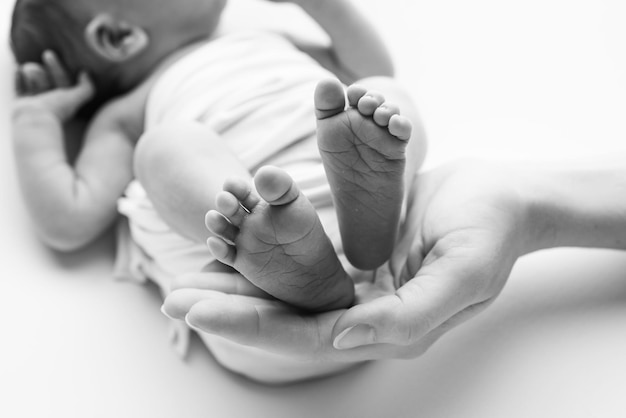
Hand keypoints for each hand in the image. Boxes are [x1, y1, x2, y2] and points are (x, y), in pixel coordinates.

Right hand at [14, 50, 93, 121]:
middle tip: (39, 58)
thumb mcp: (75, 97)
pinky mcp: (22, 102)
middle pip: (47, 79)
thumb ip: (86, 88)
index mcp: (63, 99)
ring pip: (33, 81)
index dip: (57, 67)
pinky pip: (19, 86)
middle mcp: (50, 100)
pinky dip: (18, 77)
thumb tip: (86, 73)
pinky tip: (18, 68)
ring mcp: (35, 101)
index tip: (50, 55)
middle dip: (44, 69)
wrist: (33, 119)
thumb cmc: (55, 108)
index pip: (61, 79)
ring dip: (31, 72)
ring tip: (29, 69)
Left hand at [162, 160, 531, 360]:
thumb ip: (409, 315)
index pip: (304, 337)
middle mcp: (365, 315)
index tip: (195, 310)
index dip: (248, 326)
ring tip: (189, 277)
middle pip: (284, 320)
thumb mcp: (462, 273)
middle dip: (228, 311)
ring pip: (286, 294)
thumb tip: (345, 337)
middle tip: (173, 299)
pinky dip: (264, 260)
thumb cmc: (489, 229)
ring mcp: (358, 287)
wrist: (503, 197)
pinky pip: (300, 264)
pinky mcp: (354, 257)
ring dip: (237, 287)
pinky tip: (234, 249)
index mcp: (387, 327)